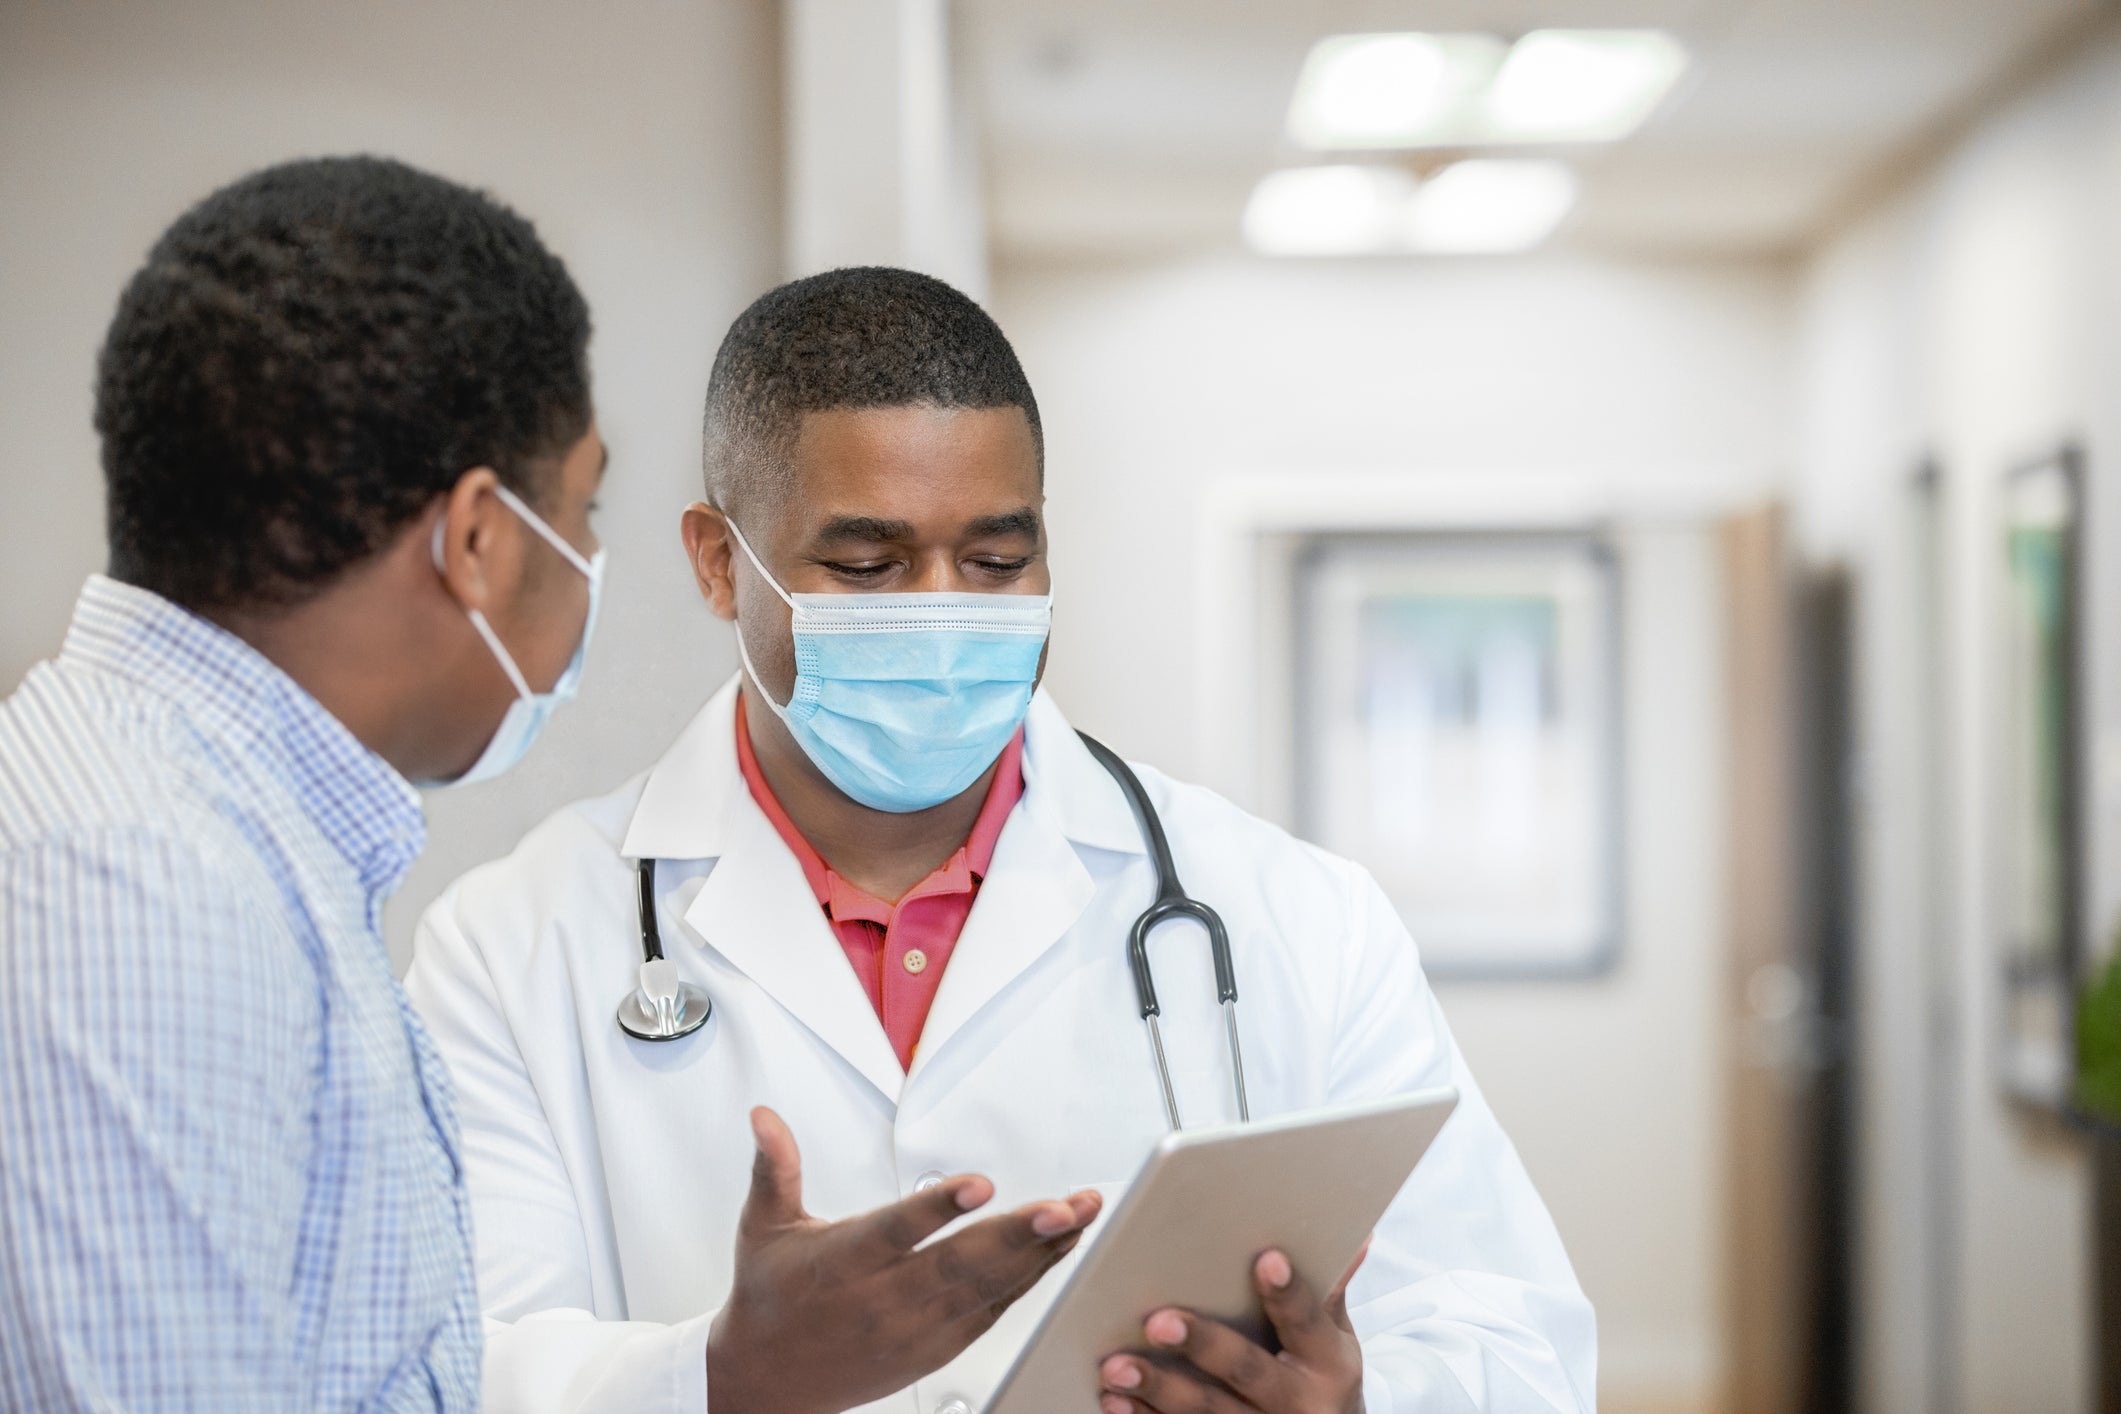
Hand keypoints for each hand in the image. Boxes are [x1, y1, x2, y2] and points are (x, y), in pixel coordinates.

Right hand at [705, 1107, 1100, 1413]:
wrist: (766, 1383)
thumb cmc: (770, 1300)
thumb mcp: (763, 1227)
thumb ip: (775, 1167)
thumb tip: (765, 1118)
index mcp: (844, 1262)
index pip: (898, 1232)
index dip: (940, 1209)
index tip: (980, 1184)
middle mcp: (884, 1299)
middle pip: (960, 1265)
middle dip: (1019, 1234)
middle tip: (1063, 1206)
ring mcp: (915, 1329)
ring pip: (987, 1289)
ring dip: (1039, 1252)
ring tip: (1078, 1216)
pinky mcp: (936, 1349)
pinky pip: (992, 1311)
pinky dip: (1028, 1279)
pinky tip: (1058, 1249)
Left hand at [1097, 1242, 1369, 1413]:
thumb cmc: (1322, 1376)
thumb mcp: (1335, 1338)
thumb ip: (1329, 1291)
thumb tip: (1353, 1234)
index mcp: (1328, 1362)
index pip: (1307, 1322)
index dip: (1287, 1293)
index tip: (1266, 1259)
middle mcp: (1297, 1403)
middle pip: (1247, 1370)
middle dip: (1202, 1345)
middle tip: (1157, 1321)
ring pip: (1208, 1412)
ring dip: (1159, 1389)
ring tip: (1117, 1367)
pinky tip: (1115, 1402)